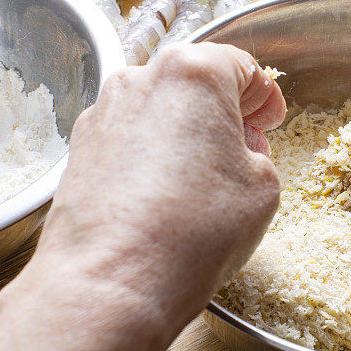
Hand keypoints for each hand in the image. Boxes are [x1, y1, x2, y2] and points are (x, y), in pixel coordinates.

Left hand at [38, 42, 284, 328]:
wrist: (110, 283)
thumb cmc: (191, 232)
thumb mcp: (263, 188)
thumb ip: (258, 153)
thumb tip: (239, 150)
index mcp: (193, 72)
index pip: (241, 66)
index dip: (265, 97)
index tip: (271, 120)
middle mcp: (140, 80)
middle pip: (194, 83)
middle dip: (223, 113)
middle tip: (244, 150)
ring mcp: (102, 114)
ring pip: (159, 111)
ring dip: (185, 135)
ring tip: (203, 181)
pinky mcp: (79, 150)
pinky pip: (129, 140)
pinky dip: (151, 156)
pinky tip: (165, 197)